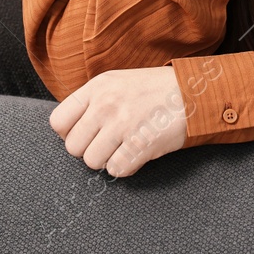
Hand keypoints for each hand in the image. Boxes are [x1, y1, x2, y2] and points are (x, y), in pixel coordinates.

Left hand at [49, 65, 186, 177]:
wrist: (196, 93)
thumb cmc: (155, 90)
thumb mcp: (119, 82)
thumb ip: (92, 102)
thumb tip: (68, 130)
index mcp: (98, 87)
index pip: (58, 121)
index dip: (69, 133)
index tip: (86, 134)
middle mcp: (106, 104)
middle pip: (73, 147)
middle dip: (90, 150)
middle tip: (110, 143)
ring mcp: (123, 124)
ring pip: (92, 162)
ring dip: (108, 160)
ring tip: (125, 147)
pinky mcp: (140, 144)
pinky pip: (116, 170)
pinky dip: (127, 167)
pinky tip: (138, 153)